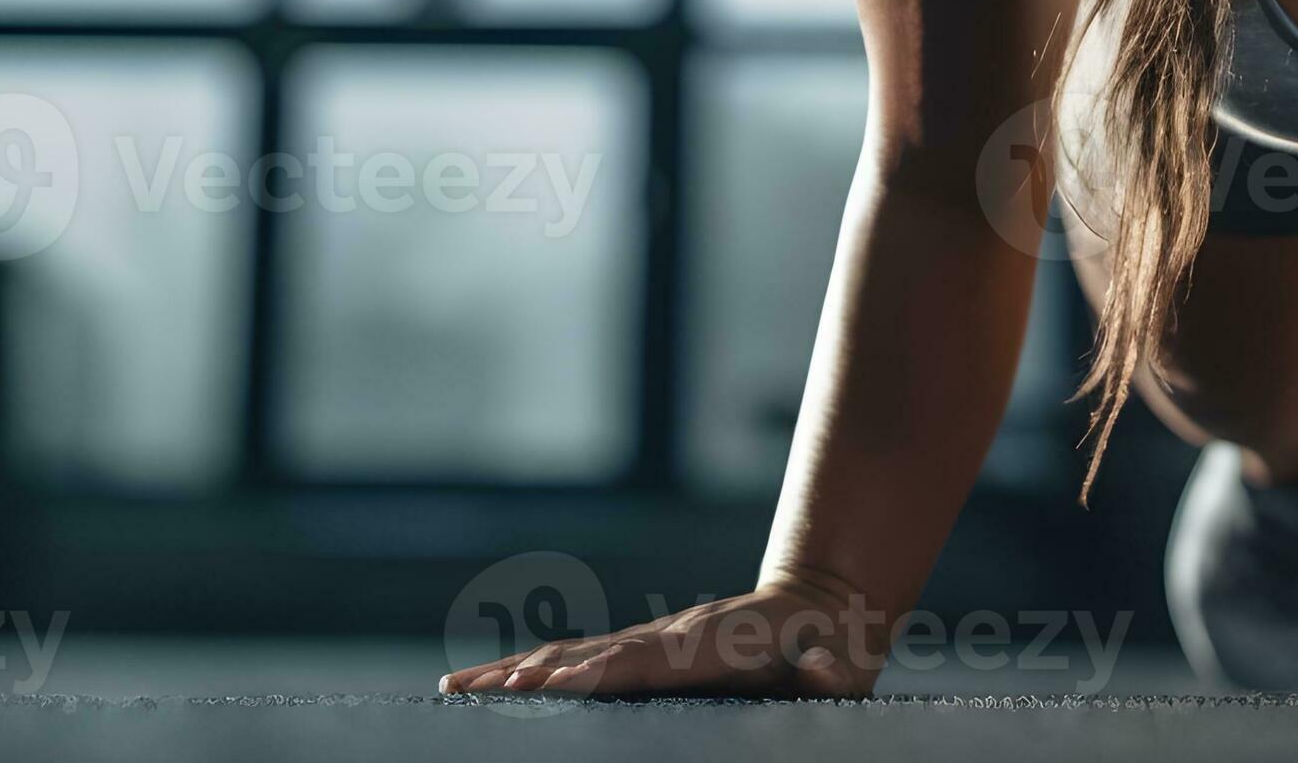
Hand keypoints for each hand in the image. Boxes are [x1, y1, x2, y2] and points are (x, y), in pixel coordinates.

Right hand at [438, 576, 884, 700]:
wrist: (822, 606)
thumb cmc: (831, 650)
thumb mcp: (839, 663)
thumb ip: (827, 668)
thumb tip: (822, 670)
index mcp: (709, 647)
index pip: (644, 663)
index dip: (598, 674)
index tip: (551, 685)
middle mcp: (668, 637)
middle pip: (588, 656)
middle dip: (533, 676)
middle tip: (476, 691)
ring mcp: (650, 641)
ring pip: (570, 655)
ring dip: (514, 671)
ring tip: (458, 688)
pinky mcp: (641, 651)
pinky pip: (576, 659)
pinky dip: (530, 670)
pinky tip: (491, 683)